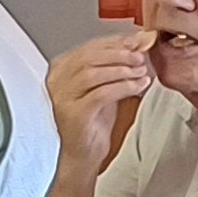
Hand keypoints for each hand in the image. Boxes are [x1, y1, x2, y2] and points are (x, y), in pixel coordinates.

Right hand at [46, 31, 158, 155]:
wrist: (82, 154)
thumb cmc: (92, 121)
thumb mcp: (104, 86)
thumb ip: (116, 66)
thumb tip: (136, 44)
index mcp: (61, 71)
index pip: (88, 47)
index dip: (114, 43)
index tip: (134, 42)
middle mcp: (57, 82)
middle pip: (89, 57)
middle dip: (119, 54)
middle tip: (140, 57)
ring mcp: (63, 98)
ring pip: (94, 73)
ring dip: (122, 70)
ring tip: (141, 71)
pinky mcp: (74, 114)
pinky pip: (102, 93)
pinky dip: (123, 87)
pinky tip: (137, 86)